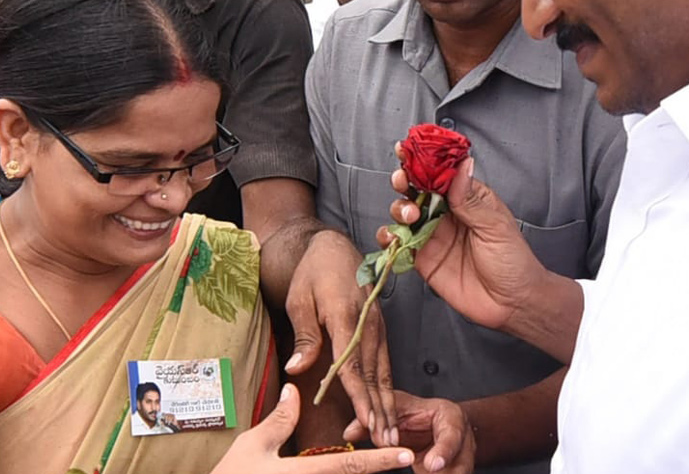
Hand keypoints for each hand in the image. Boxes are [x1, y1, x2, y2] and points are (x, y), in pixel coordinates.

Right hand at [211, 384, 412, 473]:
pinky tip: (348, 473)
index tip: (405, 454)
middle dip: (375, 470)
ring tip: (378, 466)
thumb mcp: (254, 445)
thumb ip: (280, 419)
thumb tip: (295, 389)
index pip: (349, 465)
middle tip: (399, 459)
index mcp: (302, 473)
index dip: (380, 460)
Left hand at [284, 230, 396, 445]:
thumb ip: (304, 336)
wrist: (333, 248)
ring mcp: (378, 325)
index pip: (353, 363)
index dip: (360, 396)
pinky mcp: (380, 327)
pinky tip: (388, 407)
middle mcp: (368, 322)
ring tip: (392, 432)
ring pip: (384, 370)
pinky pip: (384, 361)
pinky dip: (387, 387)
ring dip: (388, 403)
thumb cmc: (313, 274)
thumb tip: (297, 369)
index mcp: (346, 315)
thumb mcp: (299, 299)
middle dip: (380, 409)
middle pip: (374, 373)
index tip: (367, 421)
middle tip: (386, 441)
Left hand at [345, 391, 474, 473]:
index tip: (431, 466)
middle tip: (431, 473)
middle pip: (464, 462)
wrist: (438, 425)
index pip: (452, 433)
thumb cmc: (418, 414)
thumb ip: (377, 420)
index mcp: (450, 417)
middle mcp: (463, 440)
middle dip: (448, 473)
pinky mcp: (458, 472)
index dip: (443, 451)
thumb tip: (348, 433)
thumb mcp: (398, 409)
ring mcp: (464, 460)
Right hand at [383, 154, 542, 332]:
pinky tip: (392, 237)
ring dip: (398, 209)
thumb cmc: (513, 262)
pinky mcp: (423, 259)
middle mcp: (447, 214)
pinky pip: (399, 244)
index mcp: (467, 198)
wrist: (512, 304)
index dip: (422, 161)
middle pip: (416, 190)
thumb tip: (462, 166)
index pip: (440, 174)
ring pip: (404, 213)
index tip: (406, 151)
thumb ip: (471, 199)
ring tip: (409, 216)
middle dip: (404, 181)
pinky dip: (389, 238)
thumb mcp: (495, 226)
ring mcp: (433, 235)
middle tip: (402, 181)